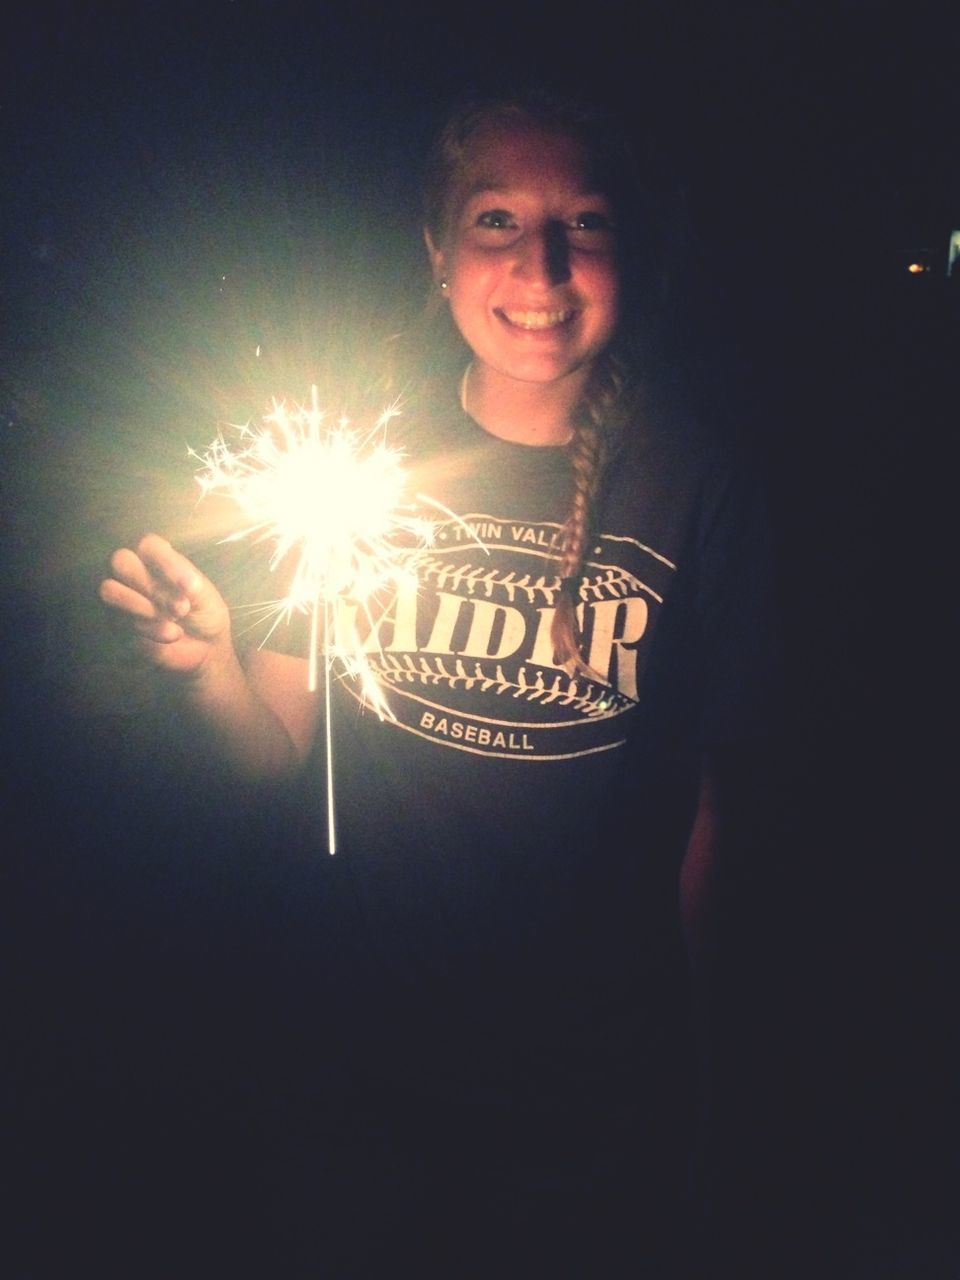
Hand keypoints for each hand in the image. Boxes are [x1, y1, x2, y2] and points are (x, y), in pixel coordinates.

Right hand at [98, 534, 231, 676]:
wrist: (204, 649)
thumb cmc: (205, 613)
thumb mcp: (207, 597)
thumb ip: (193, 584)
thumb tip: (185, 581)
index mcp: (158, 559)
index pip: (148, 544)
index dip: (165, 562)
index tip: (189, 586)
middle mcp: (135, 574)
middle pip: (120, 561)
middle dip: (151, 586)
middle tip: (180, 608)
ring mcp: (123, 598)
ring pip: (110, 590)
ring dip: (144, 607)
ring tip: (175, 619)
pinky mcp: (118, 623)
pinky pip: (122, 622)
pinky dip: (152, 630)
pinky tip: (174, 634)